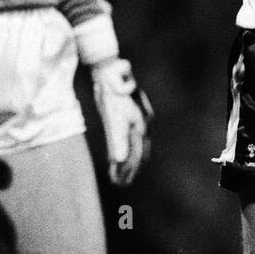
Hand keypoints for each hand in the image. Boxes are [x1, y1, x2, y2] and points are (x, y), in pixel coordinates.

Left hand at [91, 58, 151, 186]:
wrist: (111, 69)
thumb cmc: (110, 91)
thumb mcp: (112, 114)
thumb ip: (117, 138)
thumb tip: (119, 160)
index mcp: (139, 126)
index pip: (135, 155)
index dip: (127, 171)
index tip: (118, 184)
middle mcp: (144, 124)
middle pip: (139, 152)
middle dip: (131, 169)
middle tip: (120, 184)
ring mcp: (142, 119)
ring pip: (139, 146)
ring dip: (132, 161)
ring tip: (123, 175)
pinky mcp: (135, 115)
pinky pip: (135, 138)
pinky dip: (130, 150)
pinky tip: (122, 155)